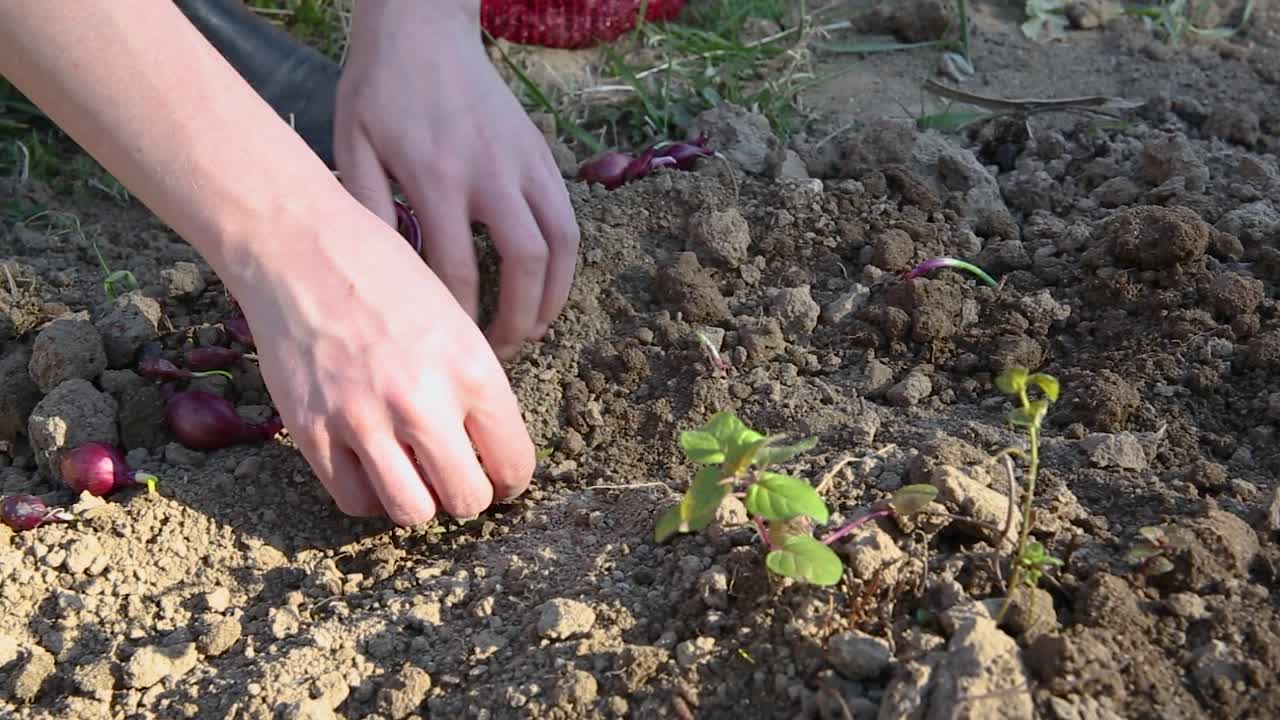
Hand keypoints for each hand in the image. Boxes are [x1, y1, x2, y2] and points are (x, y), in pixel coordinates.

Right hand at [236, 198, 535, 525]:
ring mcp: (363, 420)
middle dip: (469, 497)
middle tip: (458, 479)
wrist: (303, 247)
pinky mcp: (313, 431)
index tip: (500, 477)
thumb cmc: (387, 277)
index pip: (513, 464)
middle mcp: (422, 402)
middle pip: (467, 500)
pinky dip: (371, 494)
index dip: (510, 481)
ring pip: (412, 513)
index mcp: (472, 371)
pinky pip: (355, 500)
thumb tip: (487, 454)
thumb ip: (474, 390)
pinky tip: (374, 467)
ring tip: (416, 476)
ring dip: (421, 502)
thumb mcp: (457, 323)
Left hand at [334, 0, 578, 358]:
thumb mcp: (352, 146)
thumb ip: (369, 211)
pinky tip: (546, 285)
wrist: (423, 27)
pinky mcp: (542, 154)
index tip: (451, 348)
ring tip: (535, 328)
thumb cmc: (379, 89)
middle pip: (525, 263)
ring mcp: (525, 162)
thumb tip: (387, 279)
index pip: (458, 269)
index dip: (460, 319)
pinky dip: (564, 261)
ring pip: (561, 242)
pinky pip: (566, 218)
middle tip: (502, 352)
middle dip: (518, 319)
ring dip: (554, 295)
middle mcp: (491, 173)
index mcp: (437, 176)